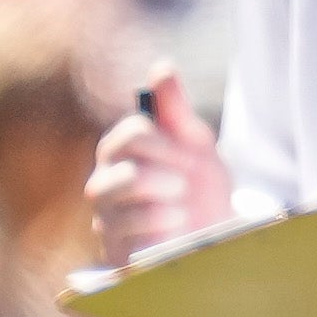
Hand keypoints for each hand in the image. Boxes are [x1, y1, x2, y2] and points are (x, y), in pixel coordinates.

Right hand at [84, 68, 230, 261]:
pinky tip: (174, 226)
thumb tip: (161, 68)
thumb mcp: (196, 145)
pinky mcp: (112, 248)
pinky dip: (161, 224)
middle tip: (184, 185)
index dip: (169, 145)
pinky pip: (130, 228)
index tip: (189, 159)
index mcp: (121, 149)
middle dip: (169, 173)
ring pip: (125, 191)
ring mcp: (105, 215)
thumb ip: (176, 109)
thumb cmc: (200, 188)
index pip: (135, 132)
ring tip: (181, 206)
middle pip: (127, 162)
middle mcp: (104, 179)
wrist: (212, 237)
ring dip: (166, 198)